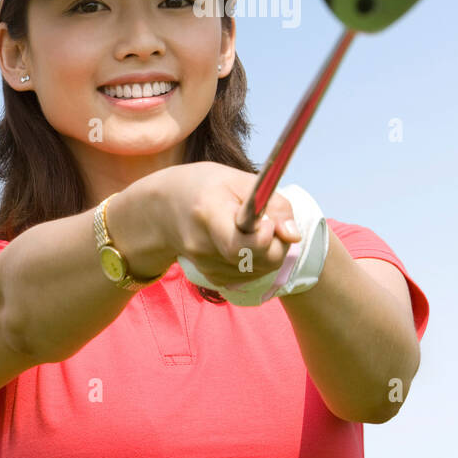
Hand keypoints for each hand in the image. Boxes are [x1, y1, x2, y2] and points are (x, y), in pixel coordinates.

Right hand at [155, 162, 301, 290]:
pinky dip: (256, 261)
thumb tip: (293, 236)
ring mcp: (205, 265)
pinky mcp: (211, 277)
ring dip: (268, 252)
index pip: (239, 245)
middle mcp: (202, 245)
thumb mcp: (238, 180)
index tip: (266, 219)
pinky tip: (245, 241)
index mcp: (208, 213)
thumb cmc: (205, 186)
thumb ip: (272, 204)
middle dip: (276, 245)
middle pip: (257, 261)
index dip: (263, 236)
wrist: (163, 207)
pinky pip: (249, 276)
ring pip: (258, 271)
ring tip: (255, 228)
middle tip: (271, 223)